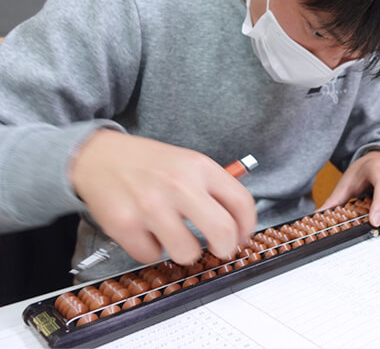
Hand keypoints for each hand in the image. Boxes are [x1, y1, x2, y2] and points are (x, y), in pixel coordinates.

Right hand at [70, 129, 255, 264]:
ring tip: (174, 235)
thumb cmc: (148, 164)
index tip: (242, 235)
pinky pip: (151, 256)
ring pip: (188, 253)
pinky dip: (151, 250)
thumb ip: (214, 188)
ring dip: (184, 251)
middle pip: (222, 231)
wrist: (98, 156)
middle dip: (225, 248)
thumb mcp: (188, 162)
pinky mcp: (125, 225)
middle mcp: (178, 185)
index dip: (247, 226)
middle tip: (220, 249)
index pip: (241, 202)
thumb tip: (238, 224)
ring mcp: (151, 206)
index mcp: (200, 167)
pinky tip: (146, 232)